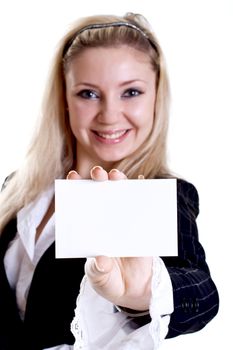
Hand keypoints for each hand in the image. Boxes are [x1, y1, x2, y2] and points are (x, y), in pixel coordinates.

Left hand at [67, 166, 151, 310]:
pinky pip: (141, 206)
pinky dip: (143, 193)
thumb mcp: (101, 279)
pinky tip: (143, 183)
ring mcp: (122, 220)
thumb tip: (101, 259)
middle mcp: (104, 220)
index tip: (72, 176)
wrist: (134, 289)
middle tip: (98, 173)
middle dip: (98, 180)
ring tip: (117, 176)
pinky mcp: (140, 224)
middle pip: (99, 194)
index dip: (75, 189)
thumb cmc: (110, 281)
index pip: (79, 205)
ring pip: (120, 195)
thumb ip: (99, 272)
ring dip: (119, 182)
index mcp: (89, 230)